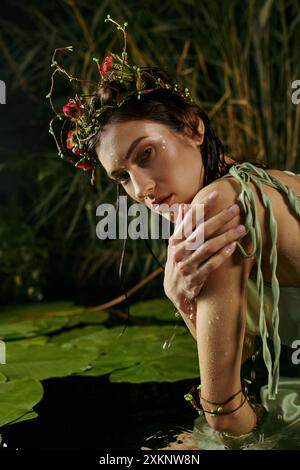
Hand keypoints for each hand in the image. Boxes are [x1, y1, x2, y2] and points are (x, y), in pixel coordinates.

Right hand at [163, 191, 245, 309]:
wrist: (174, 291)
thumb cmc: (178, 262)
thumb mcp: (175, 245)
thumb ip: (181, 226)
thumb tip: (185, 206)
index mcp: (175, 240)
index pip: (190, 219)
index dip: (203, 206)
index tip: (216, 194)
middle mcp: (179, 251)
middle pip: (202, 231)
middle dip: (220, 218)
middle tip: (235, 208)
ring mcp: (187, 266)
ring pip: (209, 247)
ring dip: (226, 236)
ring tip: (241, 228)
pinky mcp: (195, 279)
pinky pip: (211, 265)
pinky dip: (222, 255)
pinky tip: (233, 246)